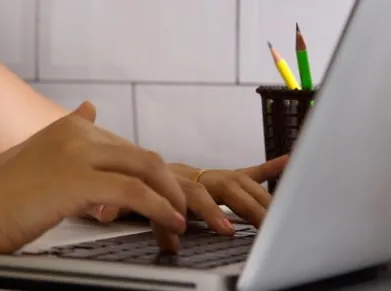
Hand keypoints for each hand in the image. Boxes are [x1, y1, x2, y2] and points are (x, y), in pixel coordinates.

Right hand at [0, 101, 188, 254]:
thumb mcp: (33, 151)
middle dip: (168, 188)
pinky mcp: (79, 181)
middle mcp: (76, 133)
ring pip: (147, 170)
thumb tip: (89, 107)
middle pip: (143, 156)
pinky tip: (169, 225)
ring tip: (179, 226)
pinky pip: (137, 193)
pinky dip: (160, 210)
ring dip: (171, 200)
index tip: (160, 199)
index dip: (148, 177)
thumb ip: (65, 133)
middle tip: (179, 215)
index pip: (125, 148)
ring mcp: (77, 154)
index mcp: (68, 128)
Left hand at [86, 157, 287, 231]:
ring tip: (282, 213)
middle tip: (266, 226)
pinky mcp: (214, 179)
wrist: (113, 164)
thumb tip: (105, 213)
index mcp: (170, 179)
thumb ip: (114, 207)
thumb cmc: (118, 187)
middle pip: (226, 187)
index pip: (197, 194)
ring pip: (239, 183)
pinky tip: (286, 162)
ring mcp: (204, 175)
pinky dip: (266, 169)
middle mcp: (191, 175)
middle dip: (248, 207)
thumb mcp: (112, 200)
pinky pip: (242, 173)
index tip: (226, 229)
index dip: (212, 210)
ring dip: (261, 197)